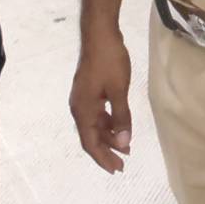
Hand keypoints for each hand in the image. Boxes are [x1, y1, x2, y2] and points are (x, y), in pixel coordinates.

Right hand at [70, 36, 132, 173]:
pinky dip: (108, 123)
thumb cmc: (109, 61)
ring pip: (94, 126)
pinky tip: (119, 126)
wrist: (100, 34)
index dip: (103, 157)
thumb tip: (124, 143)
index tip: (116, 169)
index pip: (90, 142)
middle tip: (123, 164)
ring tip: (125, 147)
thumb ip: (121, 117)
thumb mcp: (119, 90)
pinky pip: (97, 115)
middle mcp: (79, 107)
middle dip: (106, 151)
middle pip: (91, 137)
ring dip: (109, 137)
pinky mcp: (89, 91)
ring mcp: (83, 99)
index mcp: (83, 110)